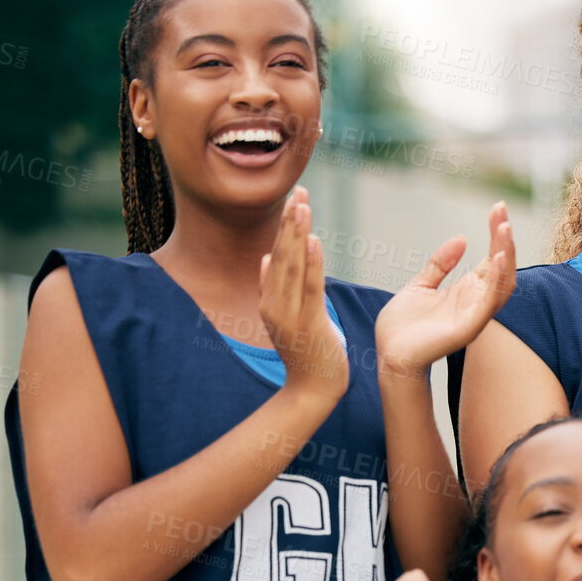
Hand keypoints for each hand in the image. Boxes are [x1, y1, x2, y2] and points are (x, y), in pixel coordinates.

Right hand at [261, 187, 347, 400]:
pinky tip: (315, 241)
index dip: (286, 227)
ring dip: (298, 235)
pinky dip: (312, 263)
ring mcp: (288, 315)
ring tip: (303, 206)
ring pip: (293, 267)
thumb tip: (266, 257)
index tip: (296, 199)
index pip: (278, 255)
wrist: (313, 389)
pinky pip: (310, 289)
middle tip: (301, 191)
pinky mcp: (307, 324)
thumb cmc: (307, 351)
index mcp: (269, 299)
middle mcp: (274, 304)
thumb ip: (275, 288)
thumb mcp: (290, 315)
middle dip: (291, 222)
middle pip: (282, 255)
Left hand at [376, 202, 516, 382]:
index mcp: (467, 292)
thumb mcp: (421, 285)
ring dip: (506, 256)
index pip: (490, 258)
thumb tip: (462, 239)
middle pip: (502, 267)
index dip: (496, 233)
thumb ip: (440, 264)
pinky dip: (496, 281)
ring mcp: (474, 315)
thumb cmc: (404, 327)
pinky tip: (496, 259)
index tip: (498, 208)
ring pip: (502, 284)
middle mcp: (475, 302)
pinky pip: (489, 304)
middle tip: (502, 210)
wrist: (389, 356)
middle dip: (504, 239)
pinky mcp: (467, 328)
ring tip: (504, 229)